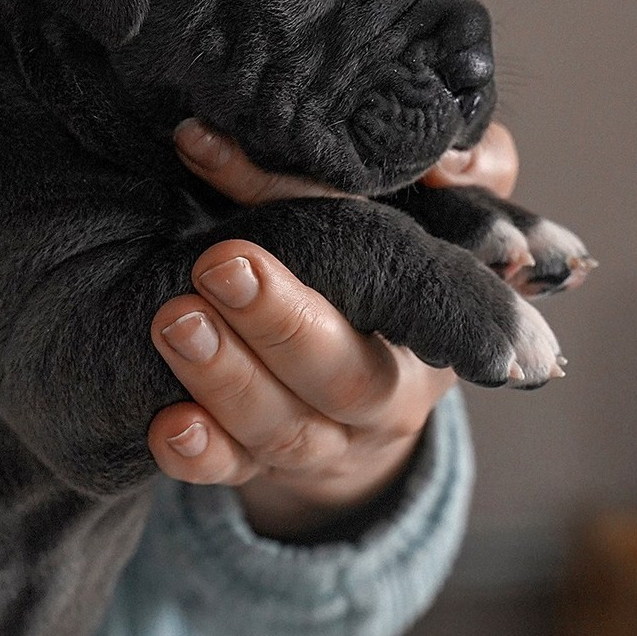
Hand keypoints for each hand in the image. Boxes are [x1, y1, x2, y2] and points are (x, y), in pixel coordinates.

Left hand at [151, 120, 518, 540]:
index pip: (404, 291)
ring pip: (283, 429)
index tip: (285, 216)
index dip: (351, 239)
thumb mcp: (436, 217)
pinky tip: (168, 428)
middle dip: (281, 322)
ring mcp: (323, 443)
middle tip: (218, 267)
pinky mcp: (264, 469)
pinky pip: (233, 474)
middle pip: (344, 376)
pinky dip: (200, 456)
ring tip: (175, 324)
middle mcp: (387, 398)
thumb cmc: (388, 276)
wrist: (359, 399)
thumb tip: (450, 161)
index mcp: (438, 330)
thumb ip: (468, 172)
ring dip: (226, 379)